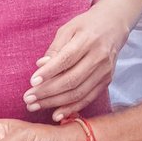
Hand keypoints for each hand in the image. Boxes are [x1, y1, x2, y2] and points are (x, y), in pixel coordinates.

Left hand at [23, 0, 134, 120]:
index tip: (32, 82)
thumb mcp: (68, 29)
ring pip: (79, 92)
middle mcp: (99, 57)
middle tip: (27, 99)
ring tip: (35, 106)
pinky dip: (71, 108)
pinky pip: (88, 98)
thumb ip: (55, 48)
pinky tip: (56, 114)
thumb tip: (40, 66)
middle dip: (47, 92)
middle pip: (72, 80)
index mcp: (88, 40)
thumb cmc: (85, 26)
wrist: (113, 26)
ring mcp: (105, 71)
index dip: (49, 72)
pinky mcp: (107, 81)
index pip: (66, 59)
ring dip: (55, 103)